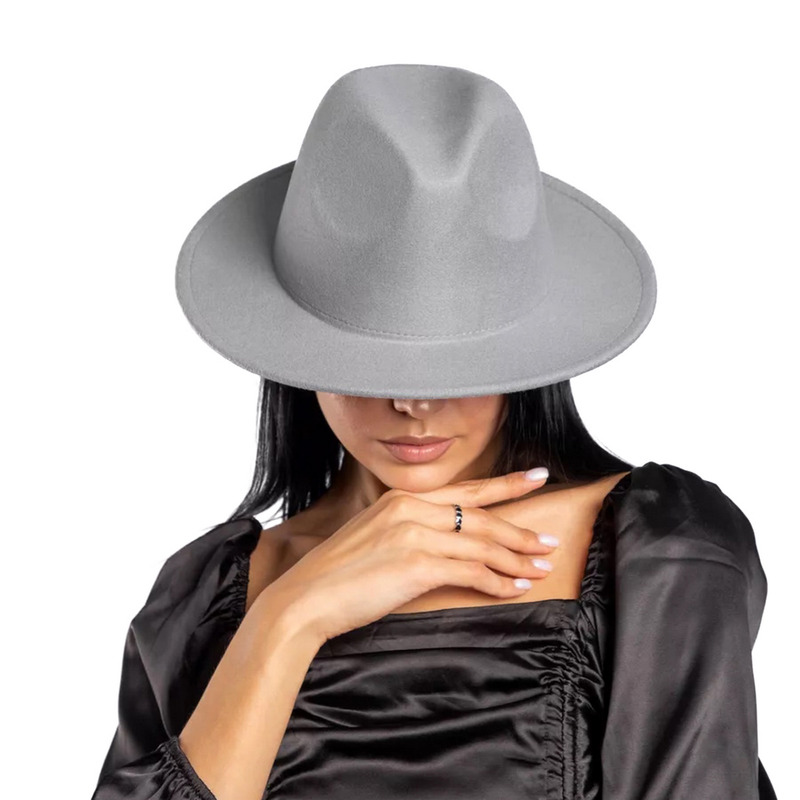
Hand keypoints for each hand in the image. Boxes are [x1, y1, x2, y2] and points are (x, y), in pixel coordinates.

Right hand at [262, 469, 558, 643]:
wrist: (305, 599)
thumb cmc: (337, 575)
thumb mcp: (373, 537)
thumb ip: (408, 529)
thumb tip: (444, 541)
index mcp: (401, 498)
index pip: (465, 489)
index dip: (505, 484)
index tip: (536, 477)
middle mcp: (411, 508)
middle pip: (481, 516)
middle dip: (520, 529)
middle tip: (548, 540)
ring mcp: (415, 534)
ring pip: (482, 544)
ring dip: (517, 558)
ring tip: (540, 567)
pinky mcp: (418, 564)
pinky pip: (472, 571)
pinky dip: (498, 581)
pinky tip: (515, 588)